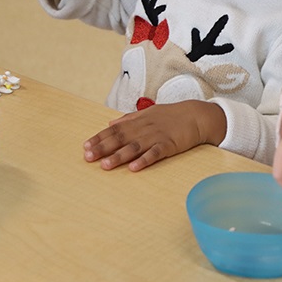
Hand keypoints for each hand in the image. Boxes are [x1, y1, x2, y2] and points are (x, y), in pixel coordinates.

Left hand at [83, 101, 226, 171]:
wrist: (196, 116)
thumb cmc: (172, 115)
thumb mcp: (148, 112)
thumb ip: (129, 119)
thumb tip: (110, 123)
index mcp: (138, 121)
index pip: (114, 130)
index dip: (99, 138)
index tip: (86, 147)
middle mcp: (144, 128)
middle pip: (120, 138)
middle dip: (103, 148)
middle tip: (88, 157)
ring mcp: (156, 136)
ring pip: (134, 147)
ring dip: (119, 156)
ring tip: (105, 165)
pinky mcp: (169, 145)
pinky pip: (155, 153)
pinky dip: (144, 160)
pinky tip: (134, 168)